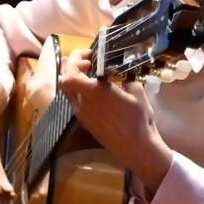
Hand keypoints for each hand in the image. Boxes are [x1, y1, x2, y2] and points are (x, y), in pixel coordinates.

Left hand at [57, 49, 173, 191]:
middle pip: (65, 82)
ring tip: (95, 79)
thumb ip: (123, 79)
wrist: (136, 147)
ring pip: (70, 93)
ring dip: (78, 82)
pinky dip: (83, 95)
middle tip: (90, 64)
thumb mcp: (136, 91)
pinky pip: (78, 104)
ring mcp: (82, 115)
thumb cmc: (138, 118)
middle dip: (73, 69)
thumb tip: (118, 74)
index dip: (74, 60)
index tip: (90, 56)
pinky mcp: (86, 124)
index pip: (68, 73)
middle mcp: (82, 103)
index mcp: (92, 92)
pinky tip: (100, 96)